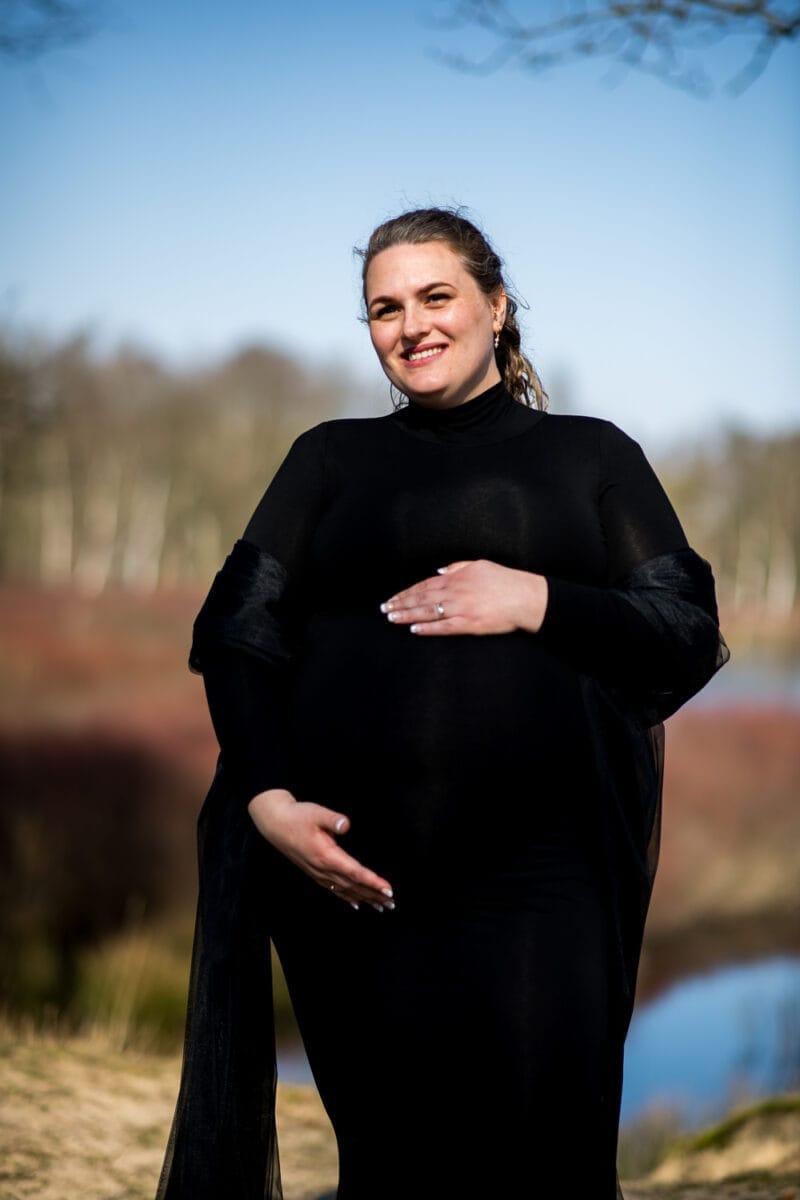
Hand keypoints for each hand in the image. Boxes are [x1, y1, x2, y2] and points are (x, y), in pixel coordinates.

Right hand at [247, 788, 394, 911]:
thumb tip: (346, 824)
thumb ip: (333, 819)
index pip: (355, 872)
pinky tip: (355, 903)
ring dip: (364, 898)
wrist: (275, 824)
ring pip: (345, 890)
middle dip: (374, 895)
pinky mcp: (314, 872)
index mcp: (327, 855)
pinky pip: (333, 890)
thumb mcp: (316, 813)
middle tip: (391, 903)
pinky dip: (347, 897)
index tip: (388, 889)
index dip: (373, 882)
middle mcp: (323, 869)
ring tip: (380, 906)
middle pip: (354, 886)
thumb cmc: (297, 817)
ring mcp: (318, 873)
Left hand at [380, 559, 548, 635]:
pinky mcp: (469, 624)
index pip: (425, 584)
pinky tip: (414, 630)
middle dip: (401, 603)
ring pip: (428, 612)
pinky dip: (428, 628)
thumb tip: (438, 570)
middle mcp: (455, 591)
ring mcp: (461, 608)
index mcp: (457, 577)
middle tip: (385, 609)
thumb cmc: (505, 580)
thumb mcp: (480, 565)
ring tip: (392, 618)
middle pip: (421, 597)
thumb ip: (457, 567)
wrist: (526, 597)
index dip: (407, 592)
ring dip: (408, 615)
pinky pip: (444, 627)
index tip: (393, 598)